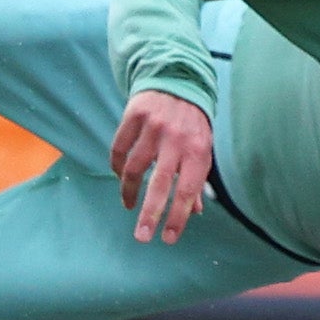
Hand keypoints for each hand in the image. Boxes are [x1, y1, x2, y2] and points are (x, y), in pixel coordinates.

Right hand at [108, 88, 214, 241]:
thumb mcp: (202, 149)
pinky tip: (119, 176)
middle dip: (150, 214)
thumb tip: (193, 212)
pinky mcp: (134, 115)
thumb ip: (196, 179)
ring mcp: (154, 127)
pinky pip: (119, 148)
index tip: (168, 239)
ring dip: (129, 191)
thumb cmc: (193, 124)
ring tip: (129, 205)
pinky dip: (116, 166)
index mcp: (198, 150)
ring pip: (134, 168)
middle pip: (160, 184)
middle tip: (141, 237)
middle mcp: (176, 139)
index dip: (178, 217)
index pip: (188, 191)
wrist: (178, 81)